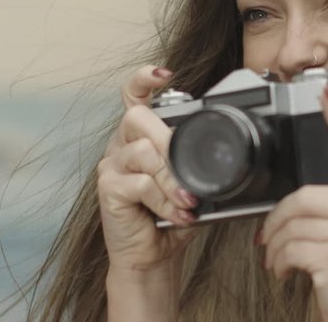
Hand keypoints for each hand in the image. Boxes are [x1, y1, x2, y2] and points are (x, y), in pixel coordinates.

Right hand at [97, 65, 197, 272]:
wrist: (153, 255)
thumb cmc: (172, 216)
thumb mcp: (189, 183)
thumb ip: (193, 162)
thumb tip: (219, 152)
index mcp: (140, 137)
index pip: (133, 96)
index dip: (144, 79)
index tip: (164, 73)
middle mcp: (122, 145)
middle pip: (138, 117)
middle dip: (169, 141)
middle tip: (188, 171)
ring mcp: (112, 165)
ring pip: (144, 152)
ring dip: (173, 179)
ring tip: (188, 201)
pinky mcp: (108, 188)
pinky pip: (141, 183)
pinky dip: (165, 200)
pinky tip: (178, 214)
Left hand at [260, 86, 327, 320]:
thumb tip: (294, 201)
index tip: (326, 93)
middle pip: (304, 195)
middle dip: (276, 220)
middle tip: (267, 241)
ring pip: (292, 223)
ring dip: (274, 246)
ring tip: (279, 261)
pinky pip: (290, 247)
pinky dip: (278, 261)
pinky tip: (286, 272)